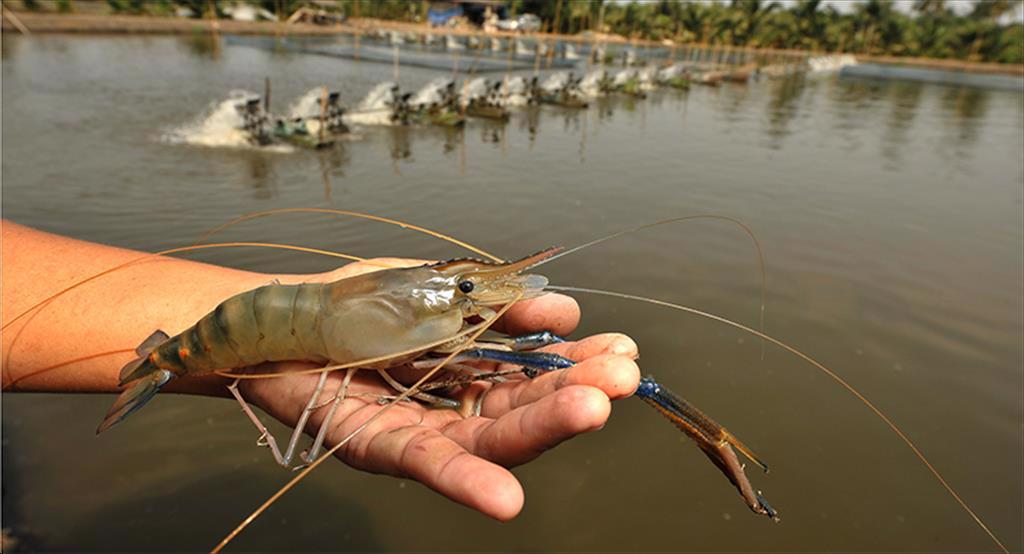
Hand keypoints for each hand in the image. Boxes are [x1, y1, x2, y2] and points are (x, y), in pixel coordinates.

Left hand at [241, 258, 640, 520]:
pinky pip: (426, 467)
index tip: (623, 352)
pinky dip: (466, 483)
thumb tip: (565, 309)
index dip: (578, 365)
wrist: (277, 314)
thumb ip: (497, 304)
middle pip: (522, 410)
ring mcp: (421, 431)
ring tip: (591, 411)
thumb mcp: (437, 289)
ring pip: (487, 439)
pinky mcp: (381, 447)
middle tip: (623, 379)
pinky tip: (507, 500)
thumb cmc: (356, 302)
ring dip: (540, 430)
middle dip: (573, 394)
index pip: (537, 375)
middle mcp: (454, 407)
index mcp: (474, 371)